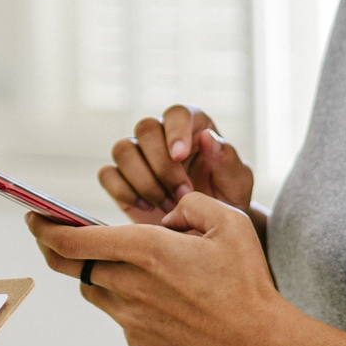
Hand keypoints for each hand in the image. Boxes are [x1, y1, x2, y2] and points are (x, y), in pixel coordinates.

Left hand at [27, 195, 284, 345]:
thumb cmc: (247, 282)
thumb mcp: (227, 222)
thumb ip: (188, 206)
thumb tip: (166, 217)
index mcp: (147, 250)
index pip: (73, 240)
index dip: (44, 227)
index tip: (32, 217)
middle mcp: (130, 286)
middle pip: (73, 266)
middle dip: (54, 246)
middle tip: (48, 233)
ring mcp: (132, 320)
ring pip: (95, 290)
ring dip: (96, 273)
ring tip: (121, 263)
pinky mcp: (141, 344)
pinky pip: (121, 315)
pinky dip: (128, 301)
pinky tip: (160, 298)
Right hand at [99, 105, 255, 222]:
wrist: (210, 231)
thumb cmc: (227, 199)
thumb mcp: (237, 181)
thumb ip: (226, 158)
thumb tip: (207, 137)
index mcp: (193, 126)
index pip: (177, 113)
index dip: (175, 131)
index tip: (180, 156)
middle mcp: (162, 135)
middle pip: (145, 129)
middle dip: (162, 166)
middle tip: (182, 195)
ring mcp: (139, 156)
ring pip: (123, 150)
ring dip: (144, 181)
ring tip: (168, 206)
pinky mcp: (121, 178)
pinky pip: (108, 174)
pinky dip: (124, 191)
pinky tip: (147, 207)